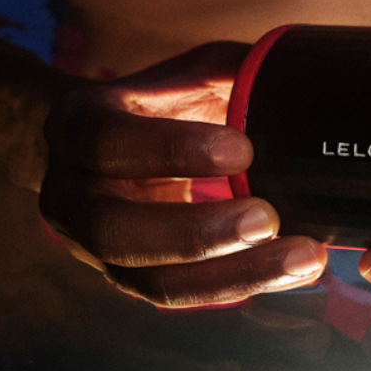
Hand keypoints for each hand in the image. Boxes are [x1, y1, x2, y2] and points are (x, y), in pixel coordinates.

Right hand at [39, 41, 326, 307]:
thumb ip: (231, 74)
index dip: (170, 149)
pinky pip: (182, 295)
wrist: (113, 150)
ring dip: (230, 275)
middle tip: (268, 218)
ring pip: (151, 281)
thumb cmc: (163, 105)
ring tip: (302, 256)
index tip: (243, 149)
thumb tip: (299, 77)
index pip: (106, 142)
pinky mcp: (131, 278)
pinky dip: (240, 285)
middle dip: (196, 233)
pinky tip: (294, 271)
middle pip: (113, 230)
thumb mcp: (188, 76)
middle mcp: (68, 195)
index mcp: (75, 127)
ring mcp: (94, 248)